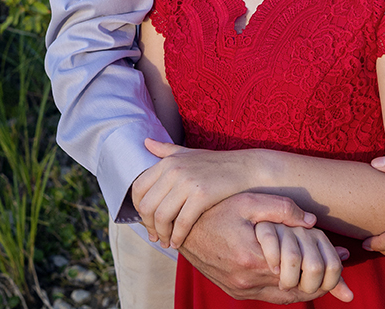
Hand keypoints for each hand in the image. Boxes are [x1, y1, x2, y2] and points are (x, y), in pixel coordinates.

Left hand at [132, 139, 259, 247]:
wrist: (246, 168)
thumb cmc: (216, 163)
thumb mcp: (188, 152)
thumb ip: (165, 149)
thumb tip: (144, 142)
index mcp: (167, 161)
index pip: (138, 188)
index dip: (138, 209)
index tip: (146, 220)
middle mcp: (174, 170)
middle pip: (147, 206)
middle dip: (149, 225)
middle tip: (156, 236)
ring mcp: (187, 182)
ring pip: (161, 217)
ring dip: (162, 234)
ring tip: (167, 242)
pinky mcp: (202, 195)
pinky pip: (182, 222)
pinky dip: (177, 236)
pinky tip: (178, 242)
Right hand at [177, 192, 351, 302]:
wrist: (182, 229)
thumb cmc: (217, 210)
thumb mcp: (249, 201)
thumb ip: (282, 208)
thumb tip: (313, 221)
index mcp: (253, 258)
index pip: (301, 271)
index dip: (324, 264)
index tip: (342, 256)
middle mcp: (246, 281)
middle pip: (297, 289)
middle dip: (321, 280)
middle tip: (341, 268)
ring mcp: (240, 290)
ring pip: (285, 298)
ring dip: (307, 288)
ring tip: (328, 275)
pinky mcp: (235, 292)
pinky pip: (270, 298)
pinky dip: (288, 290)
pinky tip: (301, 276)